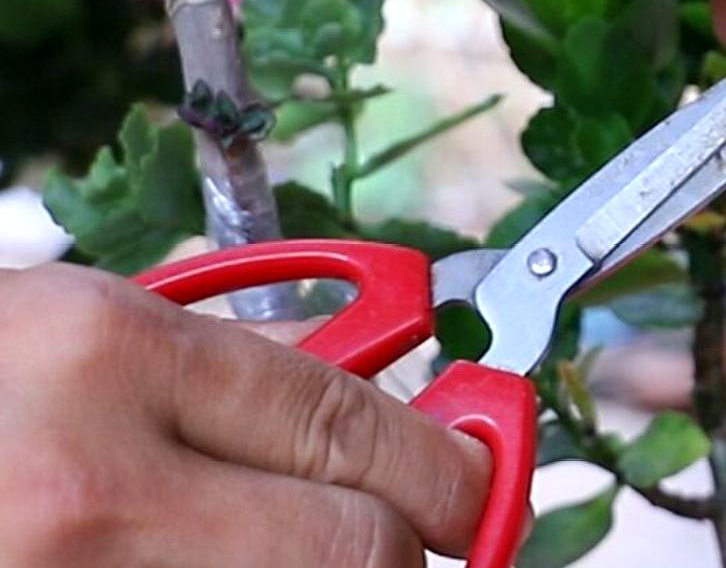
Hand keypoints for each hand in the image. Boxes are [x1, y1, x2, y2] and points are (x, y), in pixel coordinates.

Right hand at [0, 264, 489, 566]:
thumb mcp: (88, 335)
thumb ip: (238, 364)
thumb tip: (393, 404)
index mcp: (110, 355)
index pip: (352, 426)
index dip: (450, 467)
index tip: (482, 481)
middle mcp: (93, 484)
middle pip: (360, 548)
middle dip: (402, 537)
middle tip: (407, 529)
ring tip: (278, 538)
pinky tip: (215, 562)